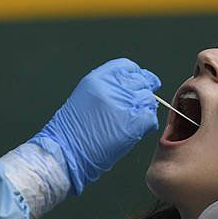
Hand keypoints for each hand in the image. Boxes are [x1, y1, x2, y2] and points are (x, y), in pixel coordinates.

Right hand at [31, 58, 159, 194]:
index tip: (137, 81)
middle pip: (141, 81)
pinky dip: (147, 124)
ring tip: (134, 119)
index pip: (127, 66)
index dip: (135, 74)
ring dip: (145, 108)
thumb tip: (128, 86)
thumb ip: (106, 87)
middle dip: (143, 90)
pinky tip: (136, 130)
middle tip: (139, 103)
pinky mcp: (134, 124)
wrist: (66, 152)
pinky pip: (151, 117)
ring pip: (149, 99)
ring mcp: (125, 105)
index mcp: (98, 79)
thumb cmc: (72, 130)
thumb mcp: (84, 96)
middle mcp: (112, 88)